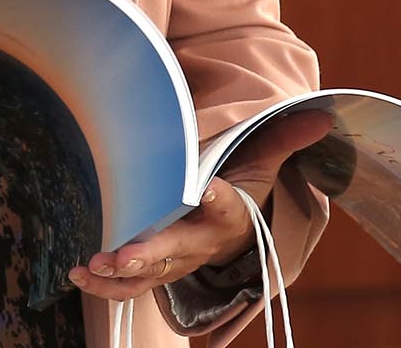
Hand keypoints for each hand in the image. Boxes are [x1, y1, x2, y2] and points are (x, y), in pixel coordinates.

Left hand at [70, 109, 332, 301]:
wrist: (236, 235)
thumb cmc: (242, 190)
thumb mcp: (263, 162)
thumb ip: (282, 138)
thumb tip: (322, 114)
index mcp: (228, 212)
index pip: (225, 205)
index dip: (215, 198)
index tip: (202, 189)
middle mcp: (201, 242)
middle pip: (176, 250)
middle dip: (148, 253)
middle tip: (122, 254)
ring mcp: (175, 261)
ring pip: (148, 275)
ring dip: (119, 275)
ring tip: (92, 267)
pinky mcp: (154, 272)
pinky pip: (130, 287)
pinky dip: (104, 285)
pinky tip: (78, 274)